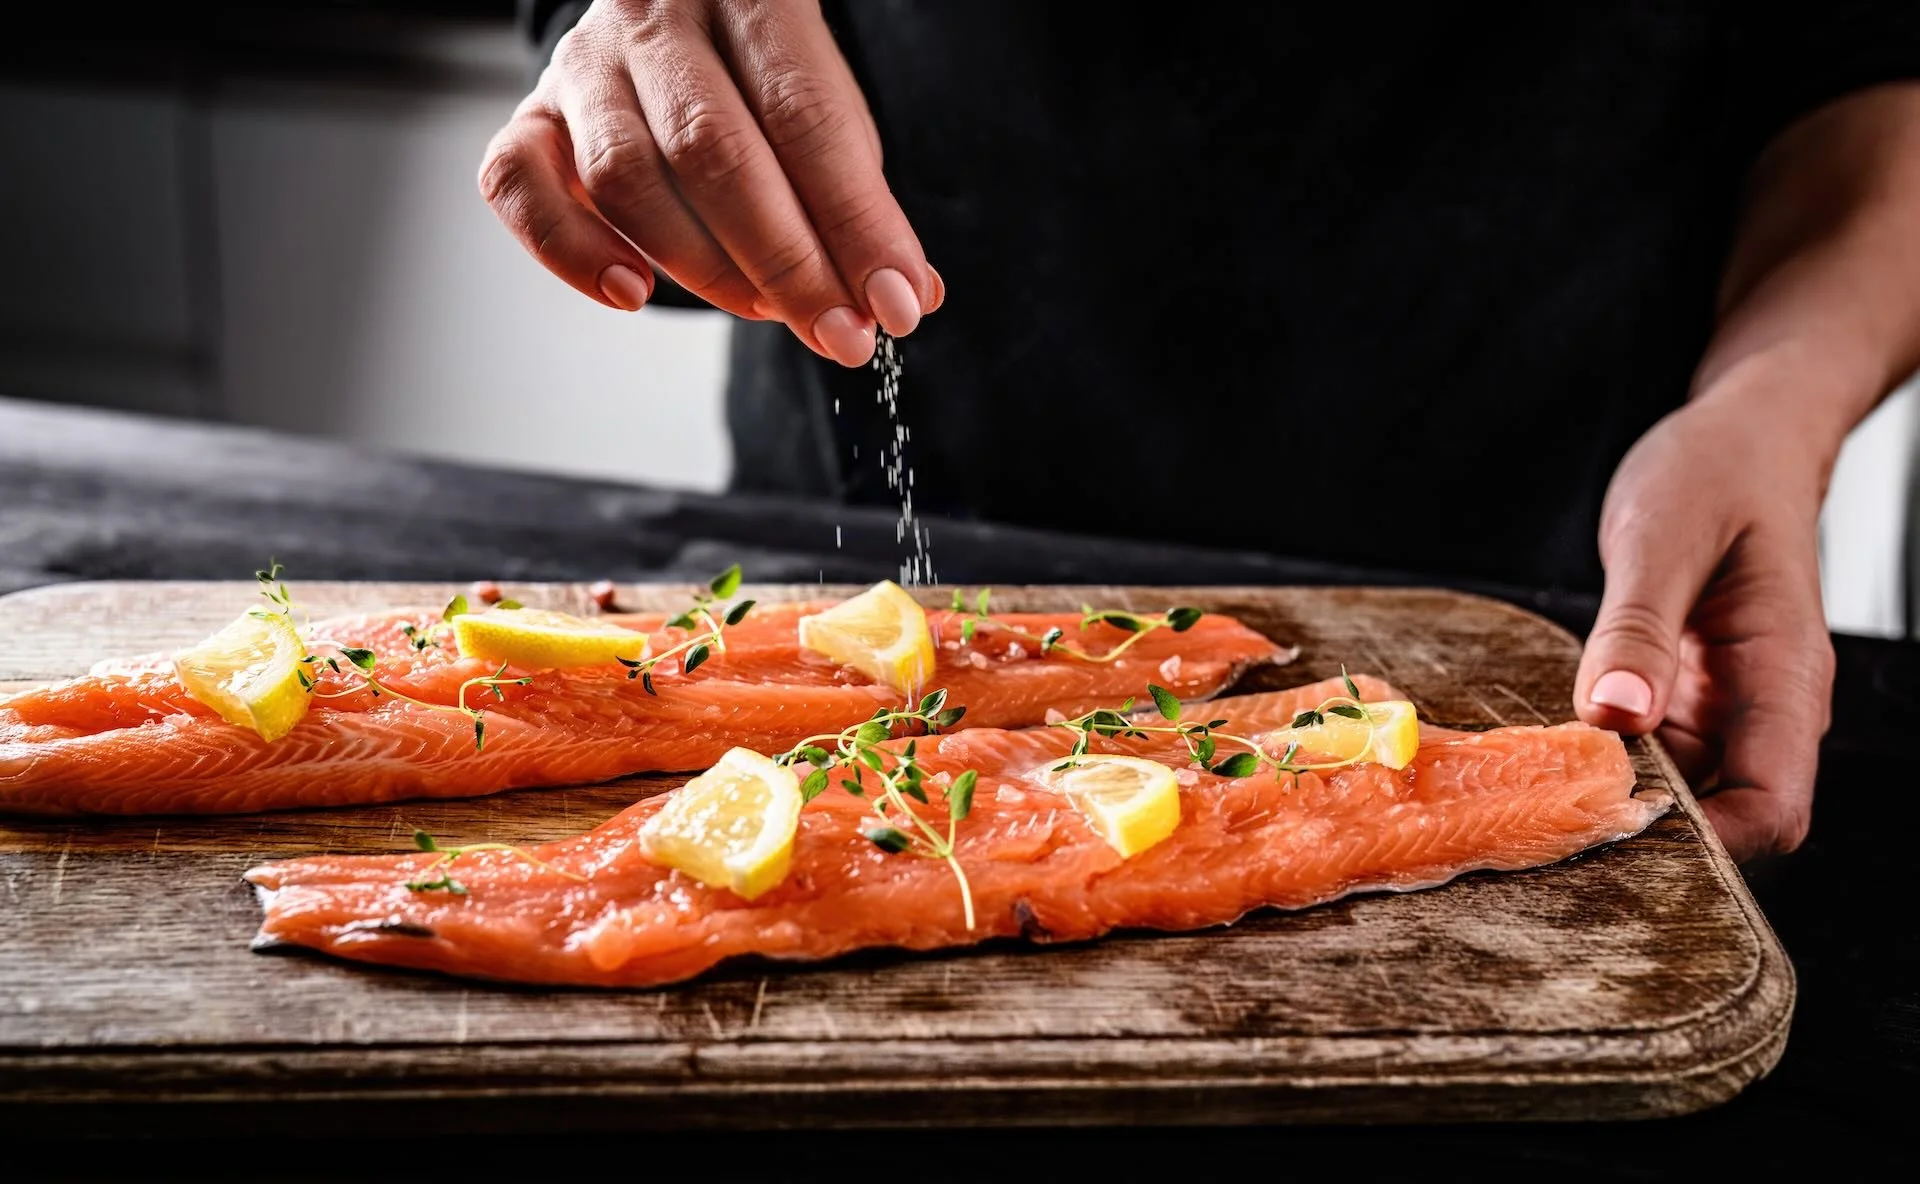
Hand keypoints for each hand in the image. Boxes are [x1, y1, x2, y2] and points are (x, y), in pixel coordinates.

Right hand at [479, 0, 941, 365]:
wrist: (677, 26)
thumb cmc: (761, 79)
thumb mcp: (828, 112)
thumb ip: (860, 198)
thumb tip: (907, 296)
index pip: (805, 115)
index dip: (854, 220)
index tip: (894, 303)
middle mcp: (653, 14)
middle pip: (713, 150)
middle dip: (789, 262)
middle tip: (841, 334)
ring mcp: (582, 64)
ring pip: (625, 177)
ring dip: (704, 268)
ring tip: (767, 311)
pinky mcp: (530, 116)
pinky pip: (520, 187)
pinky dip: (573, 253)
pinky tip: (634, 294)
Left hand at [1574, 391, 1836, 861]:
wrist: (1741, 436)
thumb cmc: (1719, 471)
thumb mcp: (1664, 537)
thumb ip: (1637, 628)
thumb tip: (1614, 715)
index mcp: (1784, 678)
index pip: (1772, 807)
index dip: (1708, 841)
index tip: (1616, 829)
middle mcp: (1764, 708)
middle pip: (1725, 817)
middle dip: (1649, 831)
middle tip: (1546, 829)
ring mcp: (1724, 707)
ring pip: (1681, 790)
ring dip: (1617, 800)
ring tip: (1530, 804)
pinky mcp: (1684, 696)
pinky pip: (1651, 752)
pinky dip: (1605, 762)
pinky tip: (1544, 758)